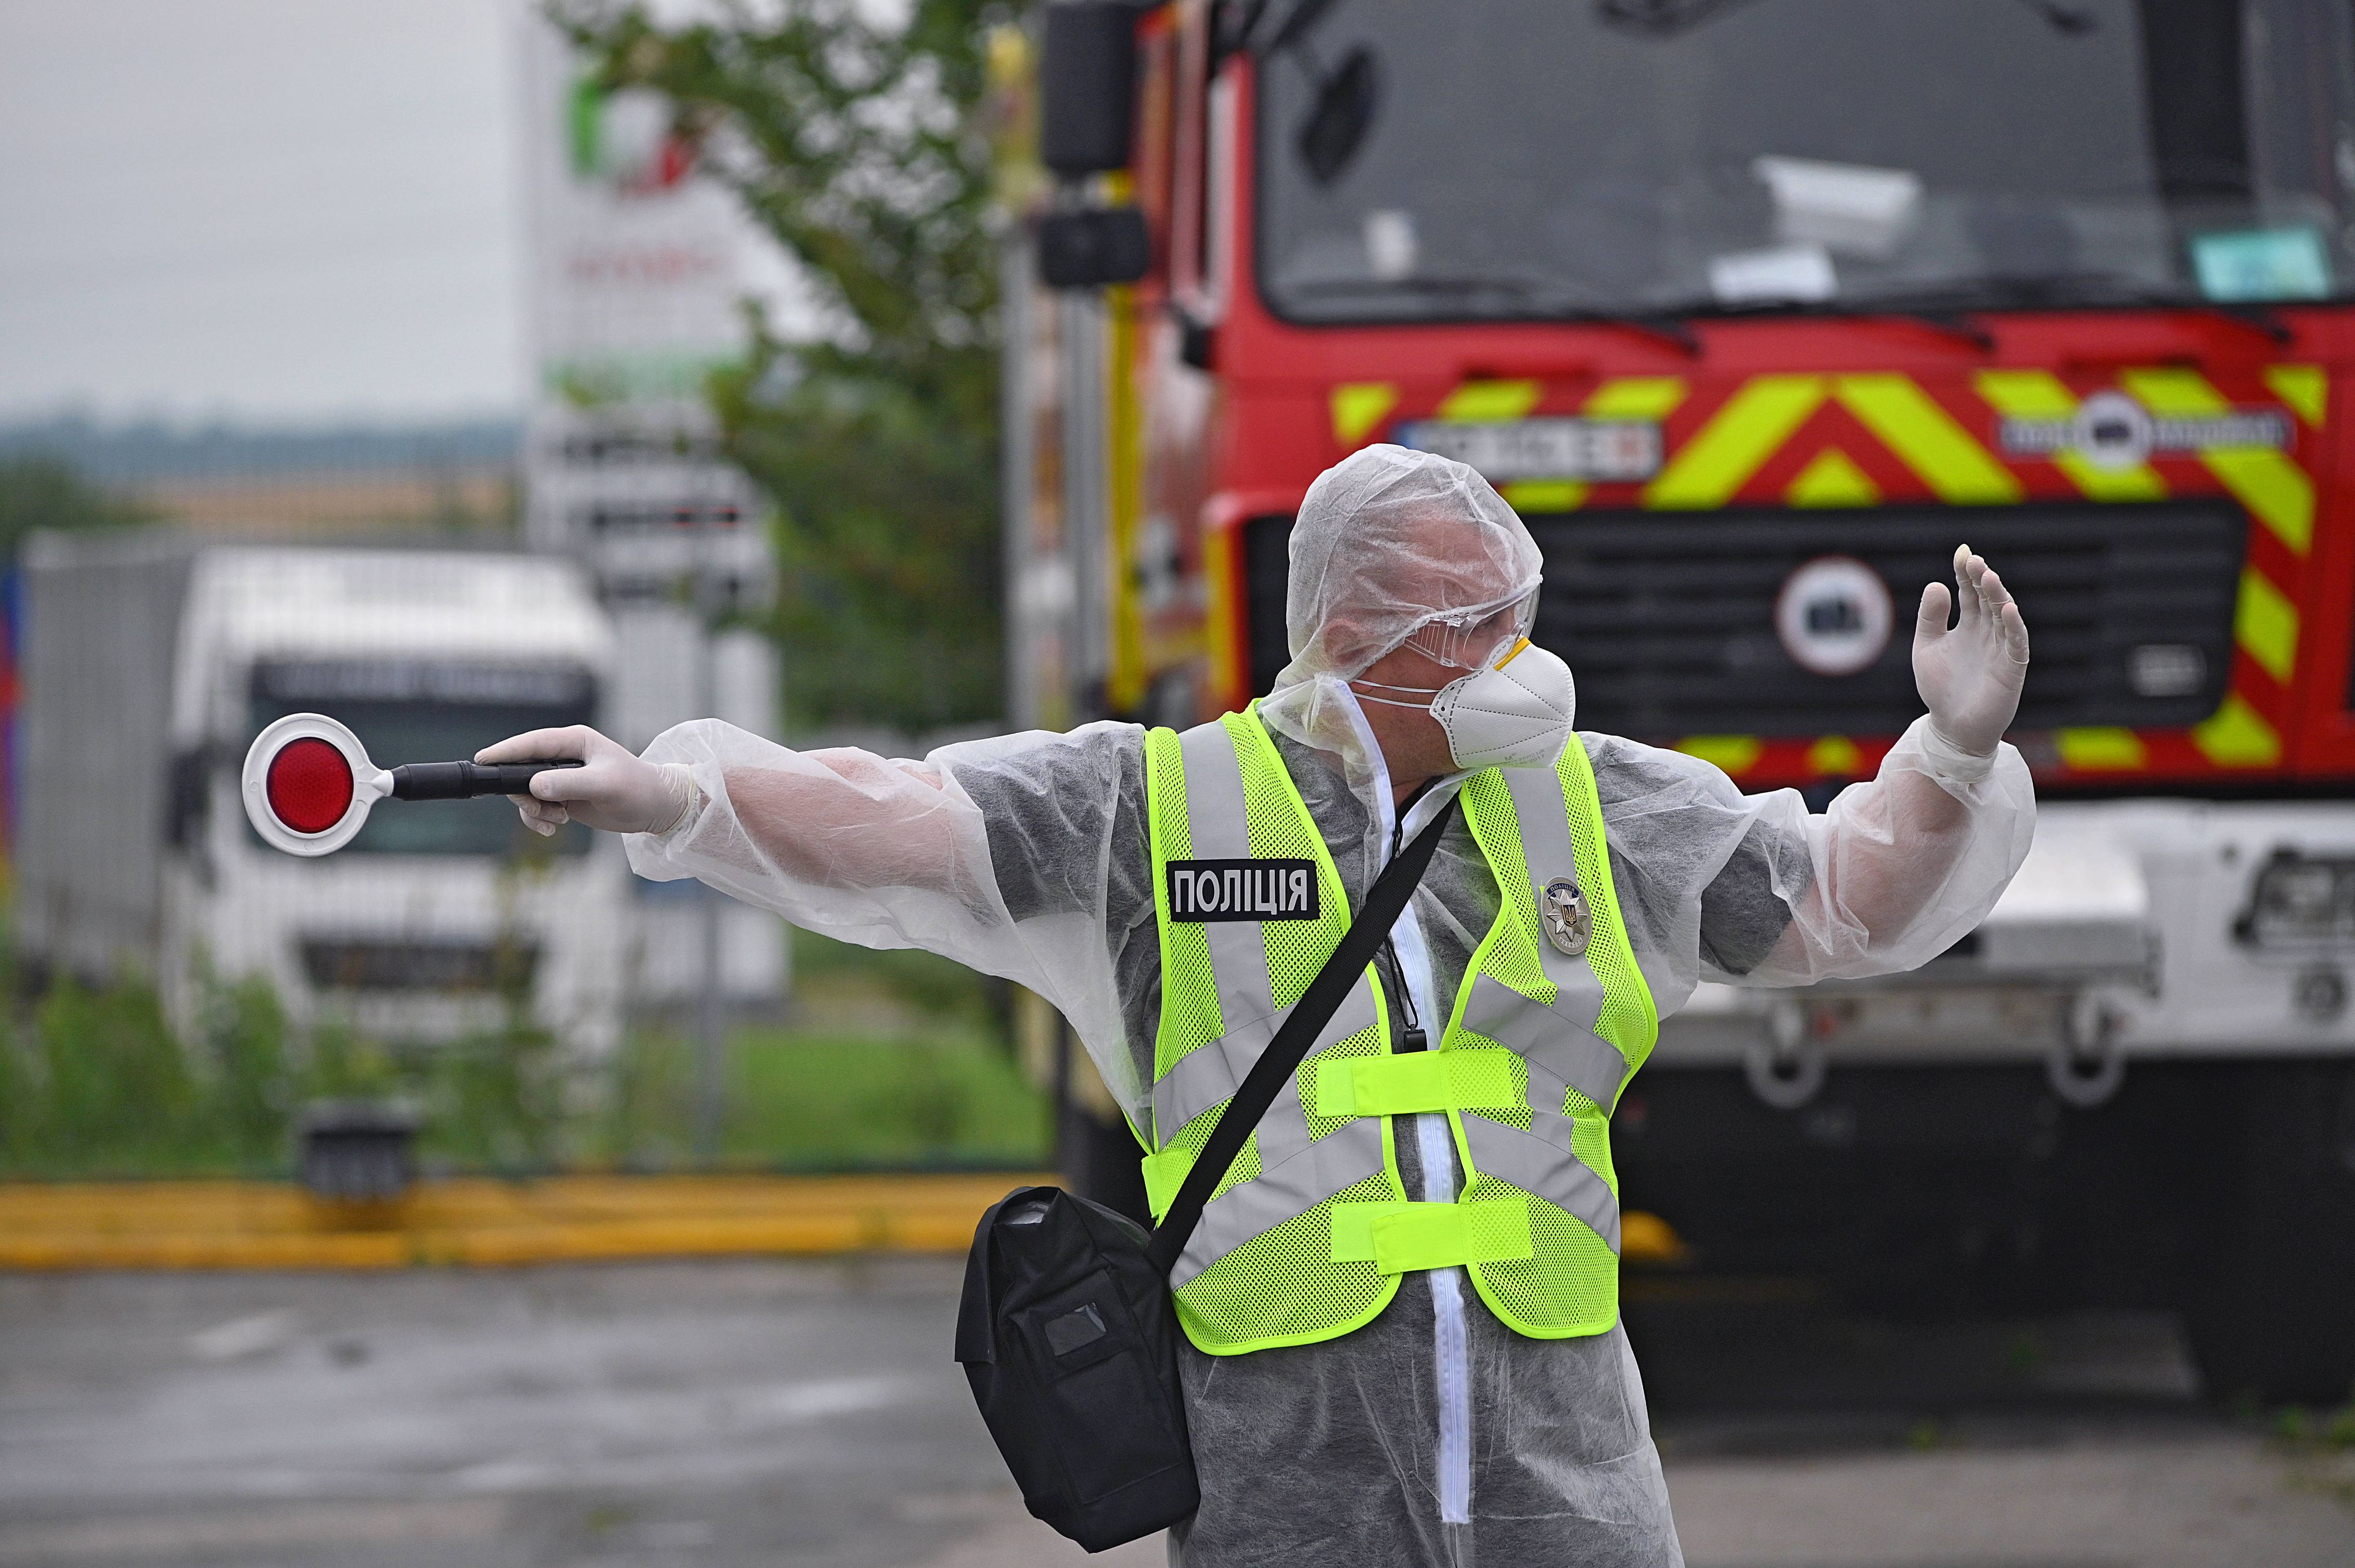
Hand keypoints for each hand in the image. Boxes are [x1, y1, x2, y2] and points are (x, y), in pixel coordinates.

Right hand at [474, 726, 694, 835]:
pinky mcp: (563, 796)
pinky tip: (556, 827)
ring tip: (558, 820)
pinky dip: (540, 819)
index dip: (505, 751)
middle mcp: (564, 756)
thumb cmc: (637, 789)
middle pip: (522, 769)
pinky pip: (536, 807)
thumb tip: (534, 786)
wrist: (656, 809)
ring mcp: (562, 777)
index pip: (532, 743)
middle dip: (523, 792)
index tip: (482, 760)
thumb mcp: (605, 785)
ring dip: (534, 810)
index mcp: (574, 741)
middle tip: (537, 809)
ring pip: (526, 792)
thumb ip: (569, 784)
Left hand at [1913, 544, 2030, 756]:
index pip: (1969, 593)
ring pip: (2004, 617)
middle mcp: (1988, 633)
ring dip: (1998, 596)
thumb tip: (1936, 584)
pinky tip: (2009, 610)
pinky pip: (2017, 644)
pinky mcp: (2011, 670)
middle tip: (1973, 561)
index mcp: (1969, 626)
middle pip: (1988, 600)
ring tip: (1988, 577)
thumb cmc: (1940, 688)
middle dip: (1982, 580)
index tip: (1962, 553)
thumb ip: (1930, 618)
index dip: (1966, 574)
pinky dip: (2014, 627)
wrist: (1951, 728)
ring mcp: (2001, 650)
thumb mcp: (1926, 648)